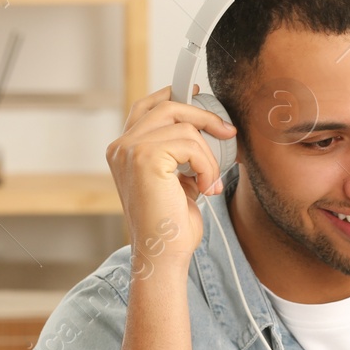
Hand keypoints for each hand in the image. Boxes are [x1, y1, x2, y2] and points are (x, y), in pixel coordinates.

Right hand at [106, 84, 235, 277]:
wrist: (164, 252)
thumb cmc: (172, 222)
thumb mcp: (178, 178)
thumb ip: (182, 151)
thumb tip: (211, 126)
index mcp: (123, 149)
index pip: (148, 106)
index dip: (176, 97)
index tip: (203, 98)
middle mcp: (121, 146)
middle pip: (167, 107)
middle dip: (203, 116)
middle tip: (228, 133)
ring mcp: (130, 149)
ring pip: (184, 127)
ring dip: (208, 155)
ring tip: (209, 181)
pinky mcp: (145, 157)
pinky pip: (191, 144)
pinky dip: (207, 166)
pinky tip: (205, 188)